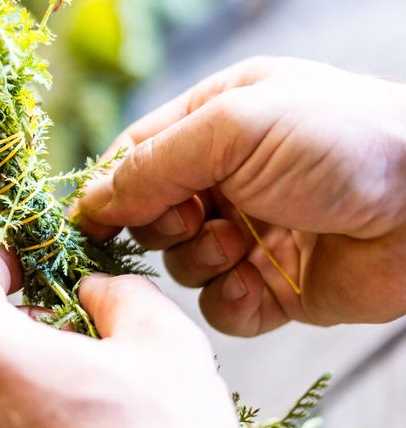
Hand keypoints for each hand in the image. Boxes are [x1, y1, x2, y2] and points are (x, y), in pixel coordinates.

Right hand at [78, 56, 405, 335]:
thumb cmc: (340, 142)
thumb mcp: (232, 128)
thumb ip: (150, 165)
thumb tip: (87, 203)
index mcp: (215, 121)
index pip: (134, 157)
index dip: (108, 190)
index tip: (89, 223)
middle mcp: (228, 176)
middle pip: (149, 214)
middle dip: (159, 225)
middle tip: (194, 219)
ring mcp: (252, 232)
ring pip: (181, 263)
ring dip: (199, 261)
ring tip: (241, 245)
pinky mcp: (277, 286)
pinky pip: (221, 307)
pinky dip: (231, 302)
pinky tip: (259, 285)